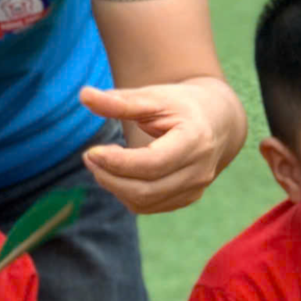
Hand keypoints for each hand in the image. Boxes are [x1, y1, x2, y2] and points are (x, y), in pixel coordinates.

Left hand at [78, 81, 239, 214]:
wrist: (216, 121)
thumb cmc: (181, 105)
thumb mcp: (153, 97)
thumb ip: (120, 101)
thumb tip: (83, 95)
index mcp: (196, 141)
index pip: (152, 163)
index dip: (118, 162)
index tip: (91, 152)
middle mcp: (200, 170)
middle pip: (146, 189)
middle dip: (110, 177)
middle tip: (88, 157)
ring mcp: (195, 188)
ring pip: (144, 202)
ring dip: (114, 186)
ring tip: (99, 163)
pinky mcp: (186, 198)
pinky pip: (149, 205)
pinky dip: (126, 193)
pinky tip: (117, 173)